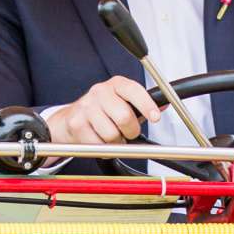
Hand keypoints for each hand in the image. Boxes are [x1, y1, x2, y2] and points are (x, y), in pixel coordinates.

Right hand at [41, 76, 162, 147]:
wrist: (69, 119)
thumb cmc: (101, 111)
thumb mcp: (122, 102)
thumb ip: (142, 105)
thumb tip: (164, 105)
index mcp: (116, 84)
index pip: (134, 90)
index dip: (147, 105)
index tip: (155, 117)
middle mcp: (100, 91)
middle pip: (124, 117)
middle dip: (131, 131)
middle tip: (128, 133)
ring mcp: (86, 107)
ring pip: (112, 134)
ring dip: (116, 142)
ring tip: (111, 136)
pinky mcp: (76, 123)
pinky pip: (98, 144)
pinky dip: (102, 149)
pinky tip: (99, 140)